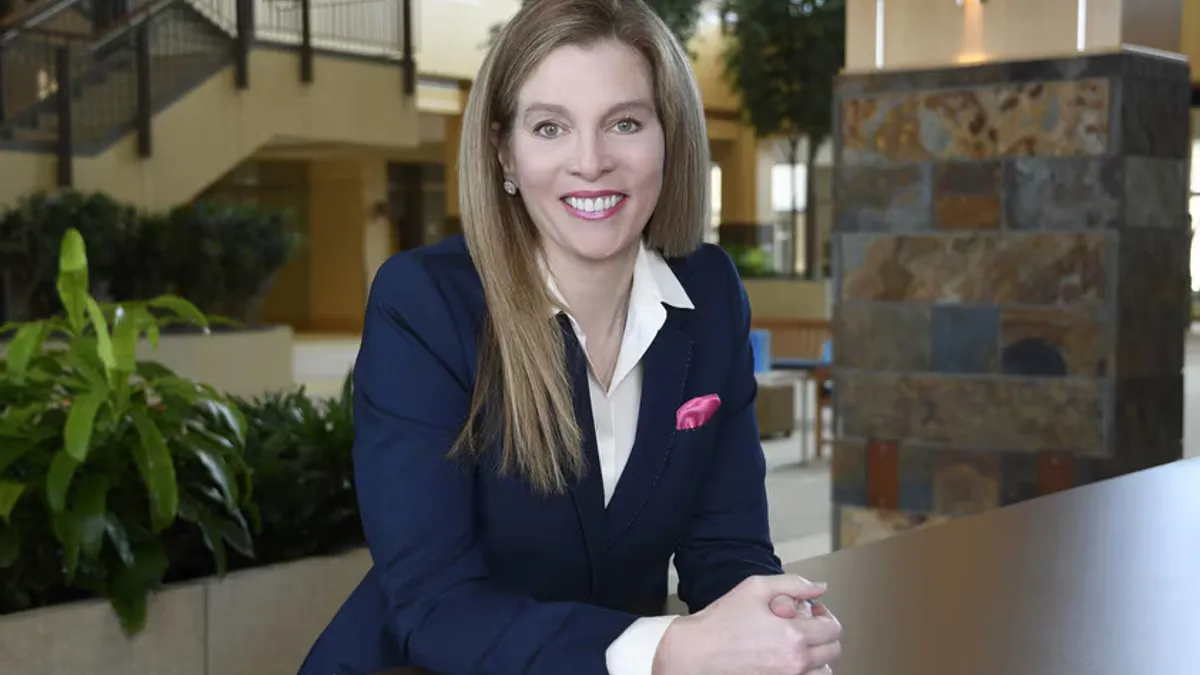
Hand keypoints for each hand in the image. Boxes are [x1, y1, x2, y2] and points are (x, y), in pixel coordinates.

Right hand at [653, 574, 842, 674]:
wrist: (696, 653)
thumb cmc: (721, 621)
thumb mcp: (755, 588)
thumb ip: (793, 584)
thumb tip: (820, 588)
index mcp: (794, 636)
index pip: (833, 629)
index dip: (826, 616)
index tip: (813, 612)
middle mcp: (795, 663)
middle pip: (832, 652)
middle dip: (823, 635)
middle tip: (804, 626)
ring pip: (822, 672)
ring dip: (816, 657)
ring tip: (796, 645)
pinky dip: (803, 671)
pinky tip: (786, 658)